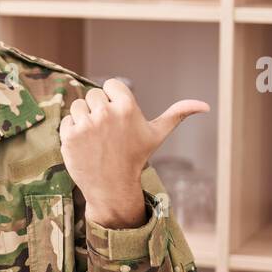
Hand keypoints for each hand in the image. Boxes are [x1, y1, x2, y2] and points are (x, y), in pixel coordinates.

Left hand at [60, 78, 209, 227]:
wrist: (113, 186)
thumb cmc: (136, 158)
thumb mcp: (157, 134)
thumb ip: (177, 114)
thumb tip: (205, 105)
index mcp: (127, 106)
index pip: (111, 85)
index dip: (114, 100)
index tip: (119, 118)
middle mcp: (106, 113)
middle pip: (93, 95)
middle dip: (98, 110)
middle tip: (107, 132)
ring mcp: (86, 125)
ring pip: (77, 106)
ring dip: (83, 119)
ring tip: (96, 138)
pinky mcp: (69, 136)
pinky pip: (66, 121)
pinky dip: (71, 131)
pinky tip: (85, 145)